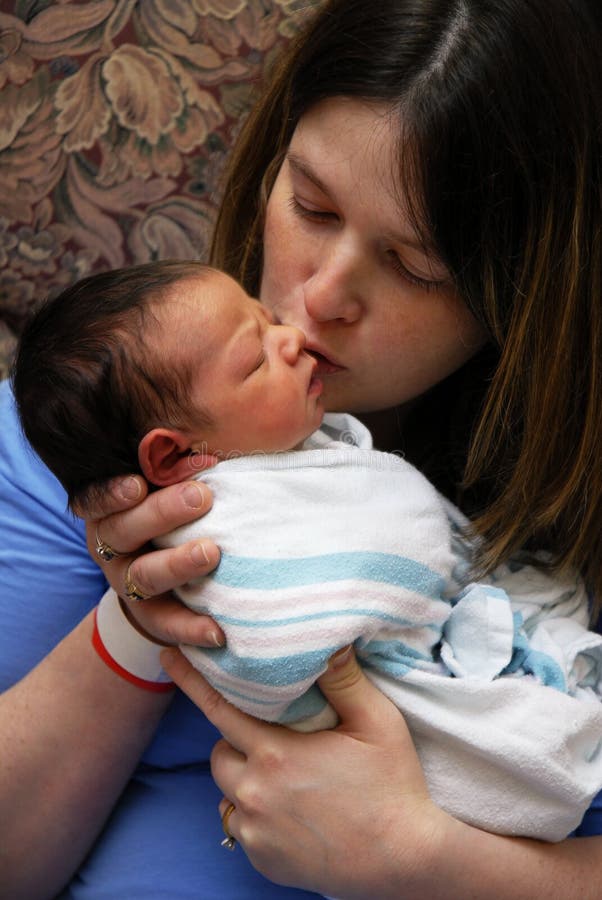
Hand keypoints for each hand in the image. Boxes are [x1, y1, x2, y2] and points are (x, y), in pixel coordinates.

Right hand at [79, 473, 224, 647]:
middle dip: (161, 513)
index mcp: (110, 507)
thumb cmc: (171, 506)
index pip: (97, 497)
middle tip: (201, 496)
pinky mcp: (148, 615)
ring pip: (144, 576)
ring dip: (178, 564)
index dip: (112, 492)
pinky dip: (191, 628)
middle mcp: (111, 544)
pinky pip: (166, 623)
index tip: (137, 482)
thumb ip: (176, 460)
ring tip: (211, 553)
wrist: (160, 572)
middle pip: (124, 530)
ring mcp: (126, 581)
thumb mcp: (164, 481)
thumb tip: (217, 423)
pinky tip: (217, 630)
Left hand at [161, 646, 450, 898]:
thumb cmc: (391, 786)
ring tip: (283, 775)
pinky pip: (240, 826)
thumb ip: (344, 680)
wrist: (403, 860)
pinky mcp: (262, 859)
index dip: (192, 680)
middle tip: (273, 736)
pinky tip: (290, 809)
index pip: (219, 708)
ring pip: (227, 791)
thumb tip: (326, 640)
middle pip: (220, 753)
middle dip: (235, 739)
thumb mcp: (376, 722)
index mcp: (275, 754)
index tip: (168, 656)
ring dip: (243, 777)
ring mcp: (255, 831)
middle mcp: (254, 793)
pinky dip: (253, 813)